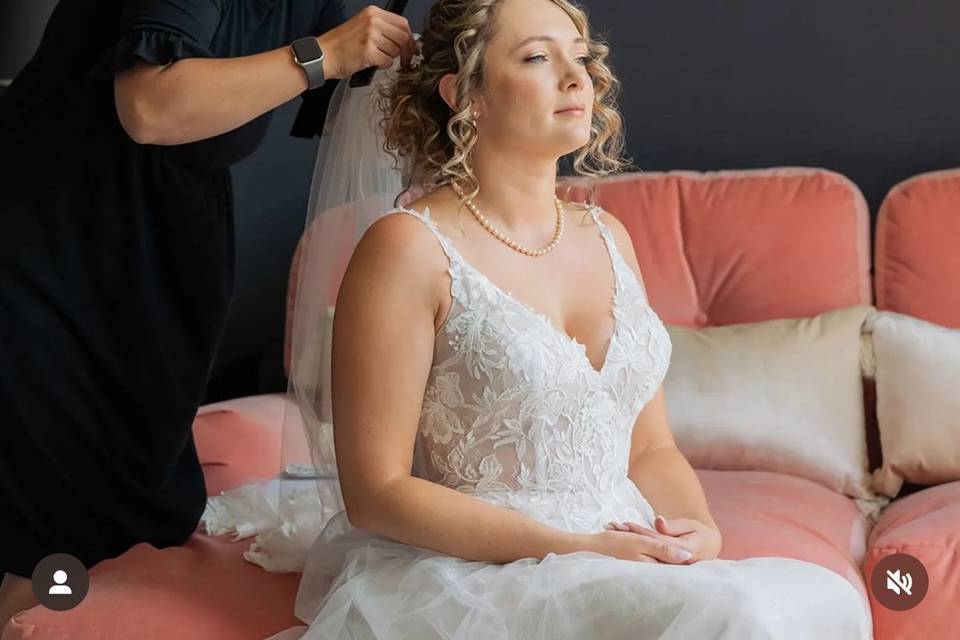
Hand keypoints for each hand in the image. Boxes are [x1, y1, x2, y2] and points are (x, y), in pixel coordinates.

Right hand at [316, 5, 416, 79]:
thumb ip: (382, 29)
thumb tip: (403, 39)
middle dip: (407, 51)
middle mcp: (373, 21)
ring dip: (389, 58)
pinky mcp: (369, 52)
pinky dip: (382, 66)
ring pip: (395, 51)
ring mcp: (371, 36)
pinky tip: (371, 63)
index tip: (410, 48)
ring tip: (376, 58)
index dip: (410, 38)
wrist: (323, 55)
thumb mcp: (361, 26)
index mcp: (373, 13)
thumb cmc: (340, 45)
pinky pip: (388, 62)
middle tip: (405, 61)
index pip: (402, 23)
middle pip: (403, 37)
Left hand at [605, 515, 721, 563]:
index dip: (639, 532)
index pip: (656, 541)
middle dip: (629, 538)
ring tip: (611, 531)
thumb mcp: (690, 525)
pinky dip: (635, 548)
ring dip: (628, 543)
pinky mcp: (664, 569)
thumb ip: (673, 526)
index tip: (624, 525)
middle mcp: (674, 563)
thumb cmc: (700, 534)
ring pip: (645, 554)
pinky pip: (648, 558)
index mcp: (683, 551)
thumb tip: (658, 522)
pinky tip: (622, 541)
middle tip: (610, 528)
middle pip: (647, 548)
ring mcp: (669, 568)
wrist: (709, 547)